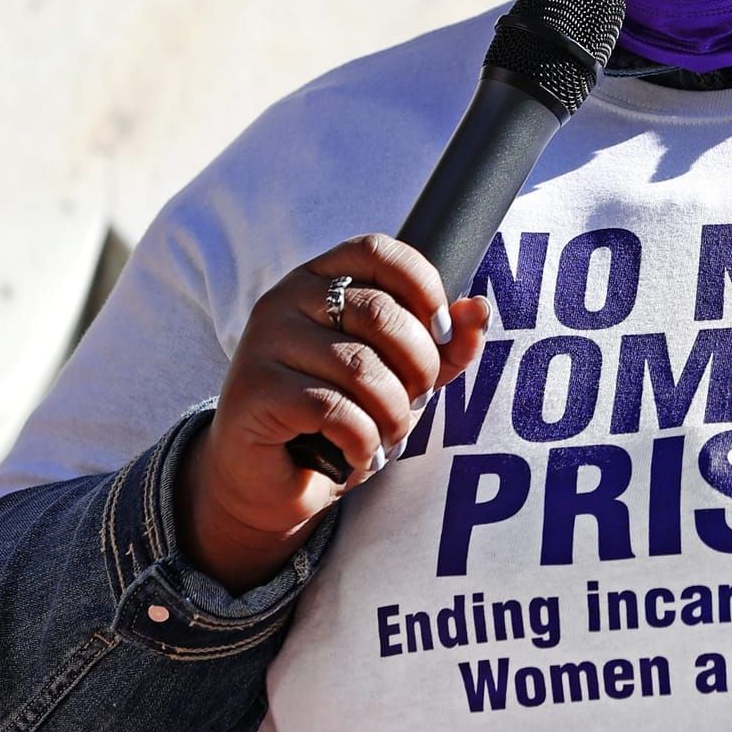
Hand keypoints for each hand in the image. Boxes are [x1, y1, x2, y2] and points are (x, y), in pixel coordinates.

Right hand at [176, 234, 489, 590]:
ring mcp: (264, 342)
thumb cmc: (340, 416)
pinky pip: (335, 410)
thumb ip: (443, 343)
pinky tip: (358, 454)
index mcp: (322, 279)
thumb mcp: (402, 375)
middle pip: (380, 313)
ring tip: (387, 435)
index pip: (379, 251)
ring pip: (361, 368)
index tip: (441, 335)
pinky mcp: (254, 390)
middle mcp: (286, 299)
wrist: (272, 481)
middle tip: (414, 403)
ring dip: (394, 414)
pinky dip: (363, 440)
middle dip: (418, 367)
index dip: (423, 287)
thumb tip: (477, 308)